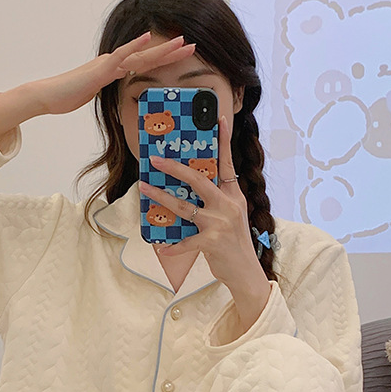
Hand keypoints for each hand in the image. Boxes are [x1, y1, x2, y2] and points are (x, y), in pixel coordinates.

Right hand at [0, 35, 195, 147]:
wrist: (49, 95)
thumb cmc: (69, 96)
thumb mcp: (97, 95)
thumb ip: (112, 90)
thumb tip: (124, 92)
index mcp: (116, 70)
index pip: (147, 65)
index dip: (167, 60)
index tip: (185, 58)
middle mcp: (115, 63)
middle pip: (150, 57)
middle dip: (172, 52)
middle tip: (194, 45)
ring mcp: (108, 64)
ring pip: (141, 54)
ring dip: (162, 48)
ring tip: (182, 42)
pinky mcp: (100, 68)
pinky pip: (120, 56)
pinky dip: (134, 46)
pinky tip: (148, 37)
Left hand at [138, 116, 270, 330]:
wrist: (246, 273)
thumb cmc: (234, 244)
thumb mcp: (231, 217)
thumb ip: (216, 202)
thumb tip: (188, 189)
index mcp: (234, 196)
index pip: (228, 163)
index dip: (223, 140)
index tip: (217, 118)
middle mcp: (228, 205)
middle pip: (199, 179)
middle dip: (174, 167)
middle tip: (155, 159)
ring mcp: (220, 223)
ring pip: (184, 205)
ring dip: (161, 197)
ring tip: (144, 187)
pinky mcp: (212, 242)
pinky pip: (185, 241)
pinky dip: (172, 246)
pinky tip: (162, 247)